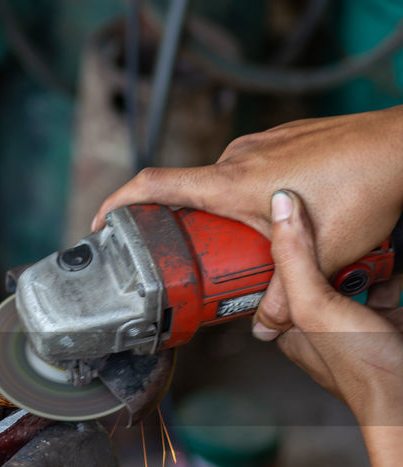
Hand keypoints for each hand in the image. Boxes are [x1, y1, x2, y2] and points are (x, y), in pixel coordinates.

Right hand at [91, 107, 402, 335]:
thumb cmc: (365, 187)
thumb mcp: (323, 258)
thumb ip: (286, 298)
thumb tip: (263, 326)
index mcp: (231, 183)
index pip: (152, 186)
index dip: (117, 203)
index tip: (100, 223)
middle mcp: (238, 157)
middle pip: (191, 196)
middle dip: (192, 231)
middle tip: (205, 259)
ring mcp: (261, 144)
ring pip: (228, 186)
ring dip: (234, 217)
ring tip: (261, 243)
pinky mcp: (283, 139)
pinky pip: (254, 172)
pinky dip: (259, 198)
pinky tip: (293, 215)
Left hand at [267, 189, 402, 426]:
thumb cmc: (363, 366)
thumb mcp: (316, 305)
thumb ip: (295, 258)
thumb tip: (280, 206)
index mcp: (292, 327)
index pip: (277, 277)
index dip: (283, 248)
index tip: (289, 213)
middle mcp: (322, 325)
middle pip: (320, 271)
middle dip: (333, 248)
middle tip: (338, 217)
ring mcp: (359, 323)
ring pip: (356, 275)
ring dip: (365, 256)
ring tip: (369, 233)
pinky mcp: (390, 321)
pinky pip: (388, 285)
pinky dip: (392, 270)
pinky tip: (393, 256)